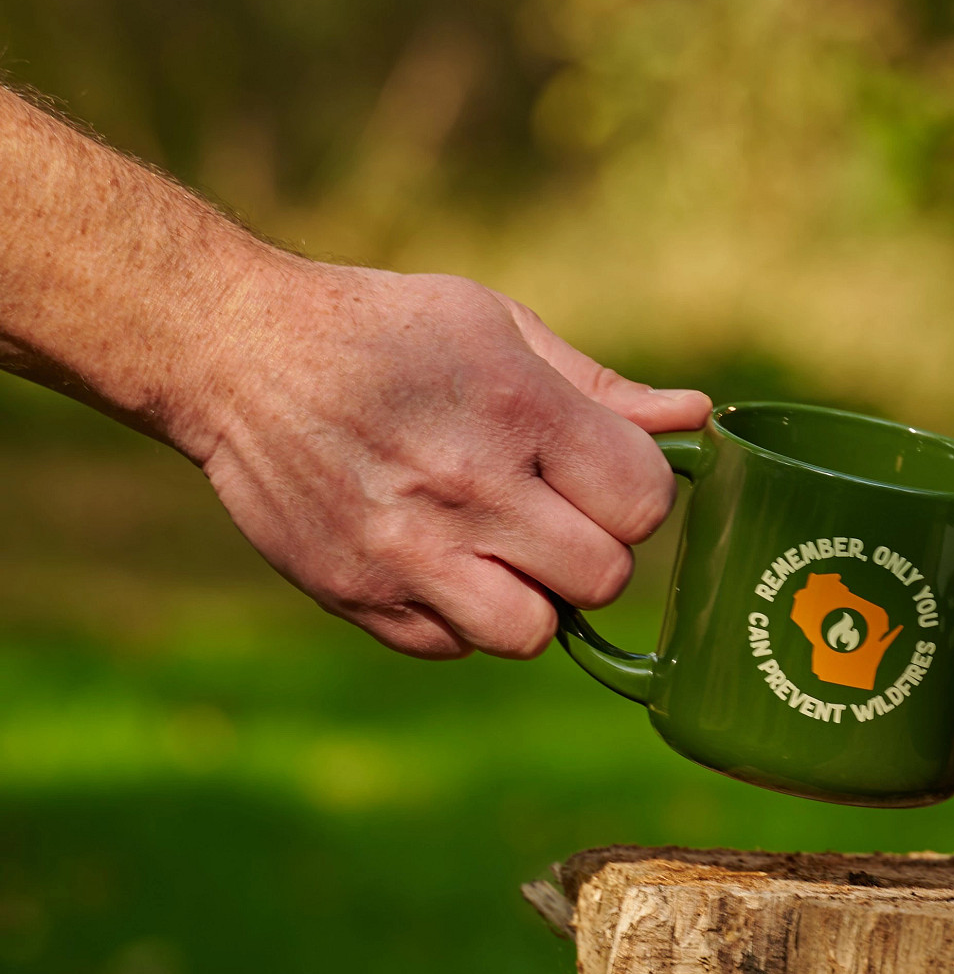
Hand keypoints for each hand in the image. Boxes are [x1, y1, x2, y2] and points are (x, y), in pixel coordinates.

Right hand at [185, 261, 708, 658]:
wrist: (235, 353)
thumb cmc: (385, 331)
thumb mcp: (498, 327)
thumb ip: (603, 388)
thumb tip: (699, 417)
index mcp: (516, 412)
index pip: (643, 502)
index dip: (638, 496)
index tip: (605, 477)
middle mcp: (467, 490)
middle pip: (602, 578)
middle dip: (594, 551)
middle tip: (554, 515)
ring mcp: (407, 551)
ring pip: (532, 632)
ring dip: (533, 599)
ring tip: (501, 550)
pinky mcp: (356, 594)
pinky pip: (452, 646)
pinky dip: (459, 617)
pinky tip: (437, 560)